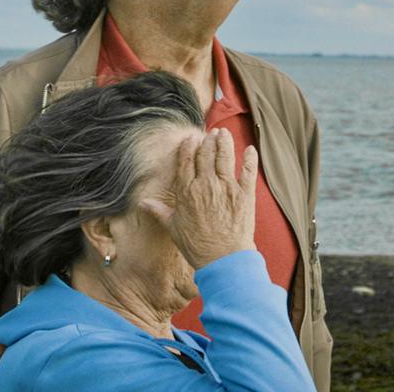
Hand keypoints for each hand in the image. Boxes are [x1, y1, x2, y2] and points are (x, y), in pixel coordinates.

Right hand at [141, 128, 257, 268]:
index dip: (188, 147)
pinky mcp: (245, 194)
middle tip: (211, 133)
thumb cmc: (197, 245)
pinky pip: (249, 171)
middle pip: (206, 154)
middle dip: (208, 140)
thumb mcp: (174, 227)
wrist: (223, 259)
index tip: (191, 138)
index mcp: (188, 191)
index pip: (186, 161)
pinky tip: (251, 149)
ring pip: (225, 156)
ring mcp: (227, 188)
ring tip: (224, 133)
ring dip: (224, 142)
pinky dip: (250, 158)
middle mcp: (206, 185)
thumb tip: (142, 202)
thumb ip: (159, 211)